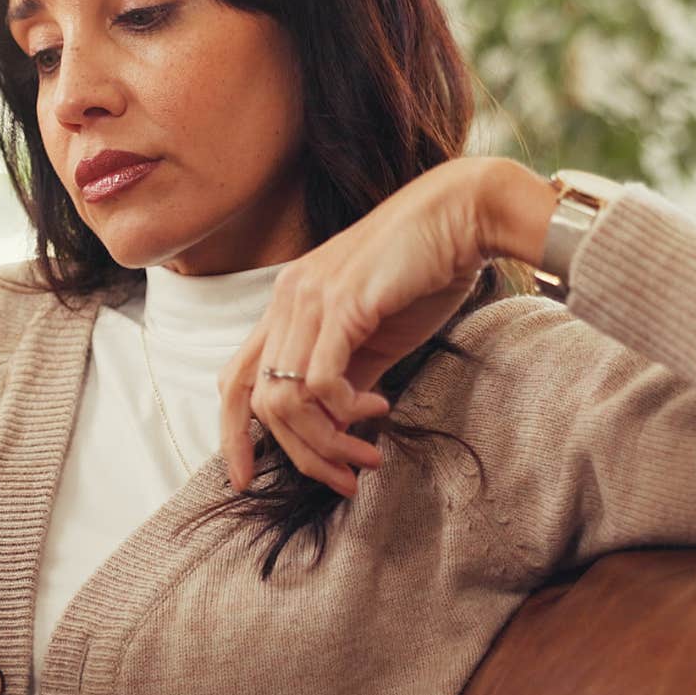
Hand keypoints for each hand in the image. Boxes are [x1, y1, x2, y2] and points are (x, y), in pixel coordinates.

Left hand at [221, 158, 556, 496]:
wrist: (463, 215)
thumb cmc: (424, 273)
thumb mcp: (374, 338)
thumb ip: (346, 378)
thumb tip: (331, 428)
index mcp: (286, 306)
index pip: (235, 379)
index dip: (232, 434)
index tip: (247, 479)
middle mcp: (286, 300)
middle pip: (255, 401)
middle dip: (296, 454)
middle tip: (343, 478)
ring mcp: (308, 298)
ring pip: (284, 399)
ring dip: (324, 441)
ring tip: (366, 454)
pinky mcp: (341, 303)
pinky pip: (318, 379)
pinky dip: (342, 410)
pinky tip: (378, 410)